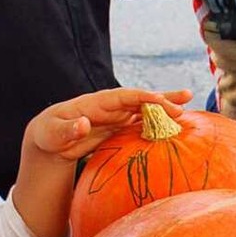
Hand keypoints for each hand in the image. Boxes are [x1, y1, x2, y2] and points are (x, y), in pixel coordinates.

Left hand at [21, 87, 191, 166]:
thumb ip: (67, 130)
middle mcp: (109, 107)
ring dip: (165, 109)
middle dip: (161, 100)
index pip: (123, 97)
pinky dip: (158, 124)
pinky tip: (174, 128)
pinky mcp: (119, 128)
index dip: (142, 98)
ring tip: (188, 107)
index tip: (160, 101)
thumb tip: (85, 123)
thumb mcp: (52, 134)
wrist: (49, 139)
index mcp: (94, 103)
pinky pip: (141, 124)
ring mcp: (116, 117)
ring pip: (144, 110)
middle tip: (184, 102)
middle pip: (139, 100)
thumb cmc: (48, 135)